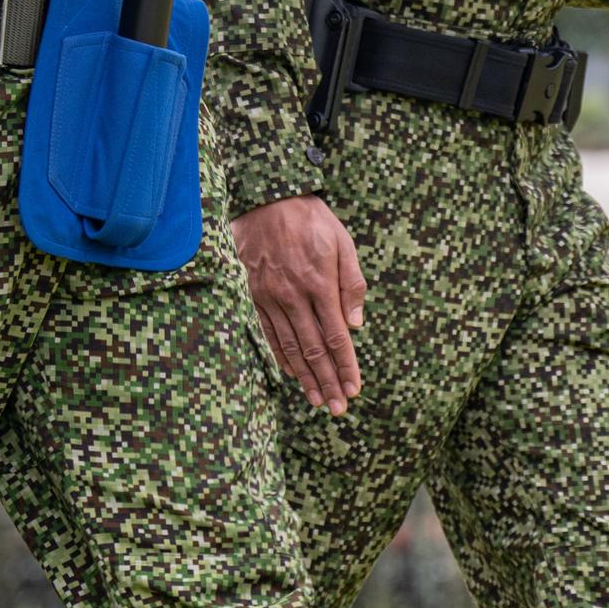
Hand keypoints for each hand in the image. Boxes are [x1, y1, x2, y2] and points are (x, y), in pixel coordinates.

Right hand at [235, 195, 366, 415]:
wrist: (267, 199)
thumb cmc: (311, 219)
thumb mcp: (342, 243)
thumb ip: (351, 284)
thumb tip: (355, 325)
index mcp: (320, 283)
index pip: (336, 337)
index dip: (346, 367)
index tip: (354, 389)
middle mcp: (293, 296)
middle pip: (314, 350)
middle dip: (328, 382)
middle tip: (337, 408)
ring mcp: (270, 297)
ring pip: (290, 347)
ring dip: (305, 378)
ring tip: (317, 400)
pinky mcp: (253, 295)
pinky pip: (267, 333)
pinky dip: (280, 357)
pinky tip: (291, 374)